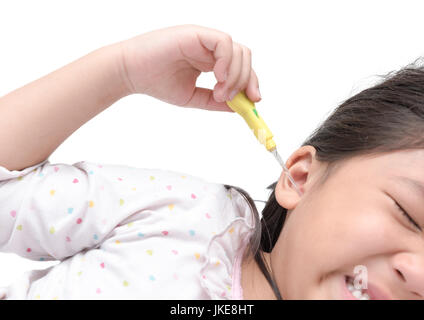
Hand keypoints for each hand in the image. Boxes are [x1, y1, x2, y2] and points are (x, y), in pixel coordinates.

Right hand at [119, 24, 260, 111]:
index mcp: (210, 61)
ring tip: (220, 93)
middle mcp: (210, 49)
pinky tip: (217, 77)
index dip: (250, 83)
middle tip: (235, 99)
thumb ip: (214, 102)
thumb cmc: (156, 82)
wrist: (131, 73)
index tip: (252, 102)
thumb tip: (238, 108)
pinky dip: (226, 62)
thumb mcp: (192, 97)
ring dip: (235, 76)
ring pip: (238, 51)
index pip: (240, 68)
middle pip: (244, 58)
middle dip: (247, 81)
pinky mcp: (196, 34)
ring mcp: (204, 40)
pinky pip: (223, 43)